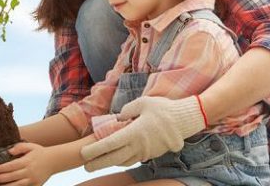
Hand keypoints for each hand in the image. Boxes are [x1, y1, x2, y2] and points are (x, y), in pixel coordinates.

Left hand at [0, 142, 54, 185]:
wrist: (54, 161)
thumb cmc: (40, 153)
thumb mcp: (31, 146)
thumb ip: (19, 147)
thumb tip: (9, 151)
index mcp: (27, 161)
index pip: (11, 165)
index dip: (1, 168)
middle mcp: (29, 171)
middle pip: (12, 176)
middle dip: (0, 178)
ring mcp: (32, 180)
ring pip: (17, 185)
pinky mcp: (36, 185)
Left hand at [81, 96, 206, 171]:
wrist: (186, 120)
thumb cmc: (164, 109)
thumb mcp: (143, 102)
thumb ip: (127, 110)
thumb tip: (118, 118)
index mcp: (134, 132)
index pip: (110, 144)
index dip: (95, 150)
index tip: (83, 153)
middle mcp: (139, 146)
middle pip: (114, 158)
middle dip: (98, 163)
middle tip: (85, 166)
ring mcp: (146, 152)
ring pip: (124, 161)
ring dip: (110, 163)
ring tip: (97, 163)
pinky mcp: (152, 154)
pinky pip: (134, 159)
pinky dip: (123, 160)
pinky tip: (116, 158)